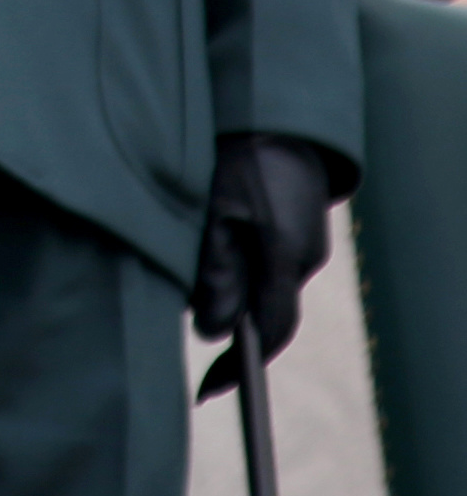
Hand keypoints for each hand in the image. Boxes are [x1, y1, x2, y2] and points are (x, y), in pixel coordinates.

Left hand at [192, 134, 330, 380]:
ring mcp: (305, 235)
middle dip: (231, 324)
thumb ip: (213, 272)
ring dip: (233, 287)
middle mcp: (303, 253)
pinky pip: (270, 255)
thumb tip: (211, 331)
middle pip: (267, 309)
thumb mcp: (213, 212)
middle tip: (190, 326)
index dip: (239, 366)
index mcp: (286, 257)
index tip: (209, 389)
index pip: (268, 332)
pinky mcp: (296, 218)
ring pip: (266, 280)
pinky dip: (243, 262)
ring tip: (191, 277)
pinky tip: (215, 245)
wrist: (270, 107)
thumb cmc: (236, 155)